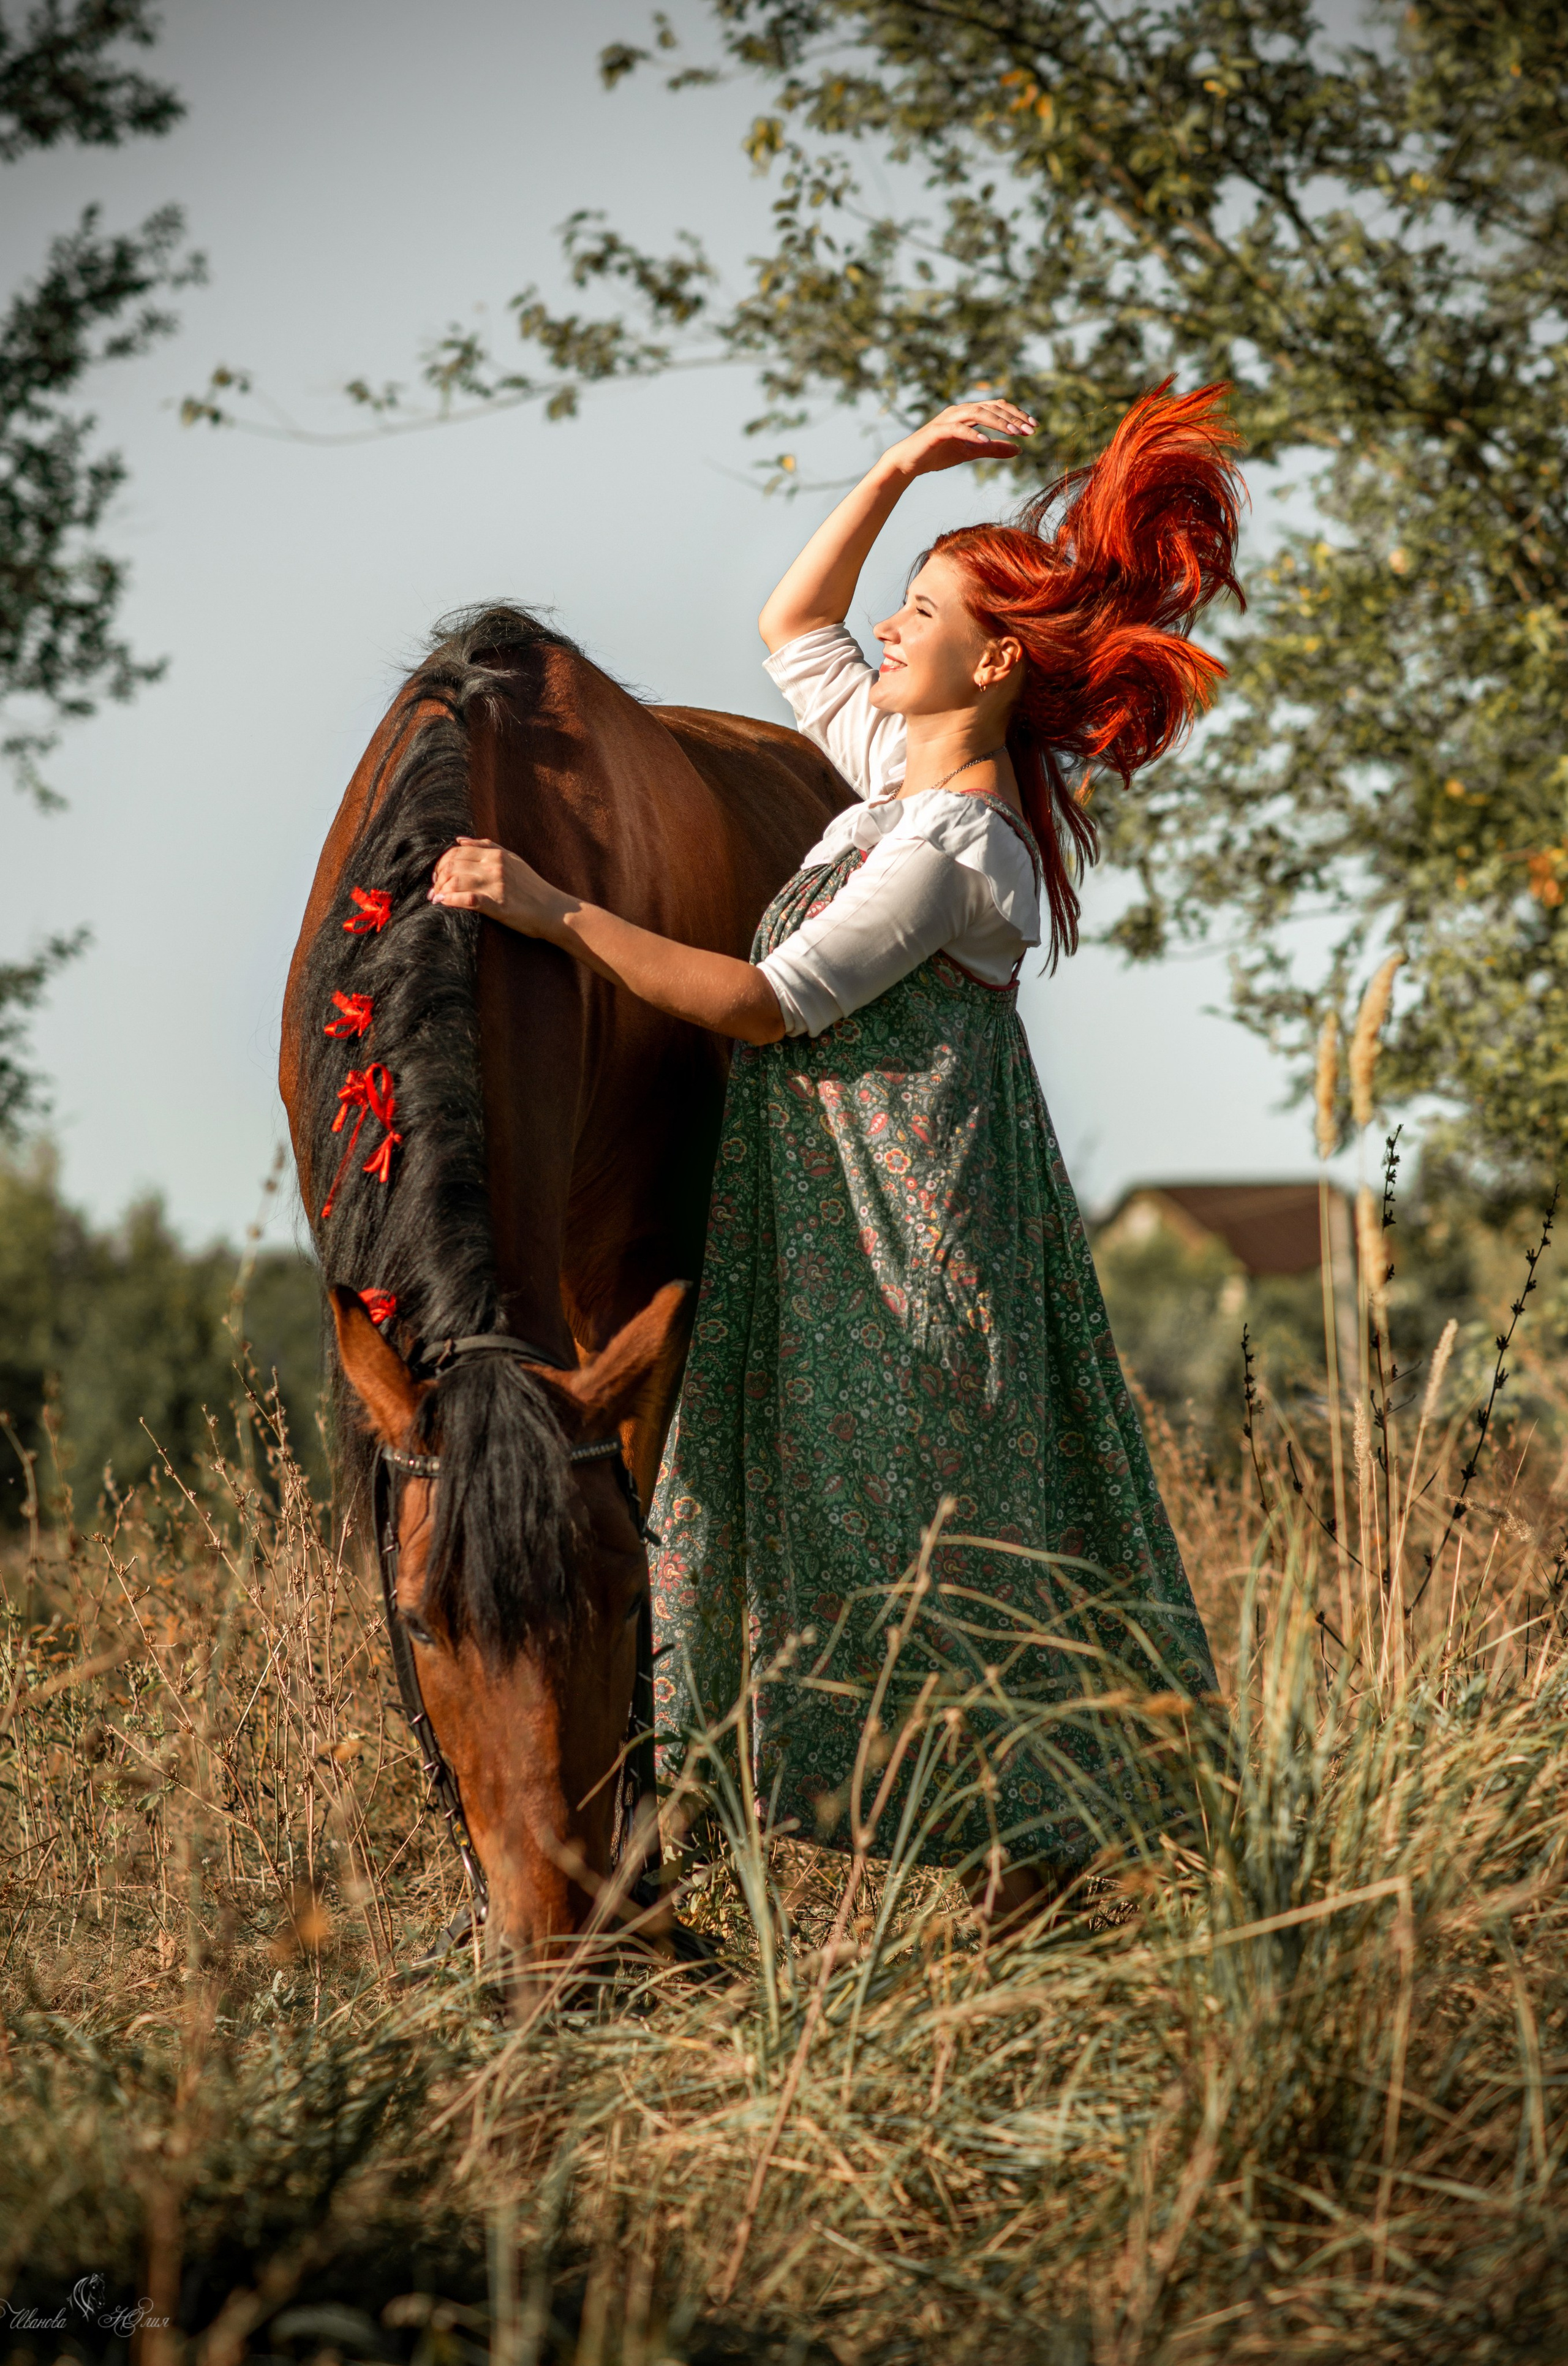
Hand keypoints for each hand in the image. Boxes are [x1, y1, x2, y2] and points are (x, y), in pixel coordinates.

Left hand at [428, 836, 570, 937]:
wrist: (554, 910)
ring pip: (456, 881)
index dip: (441, 863)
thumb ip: (487, 847)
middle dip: (437, 877)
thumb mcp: (513, 859)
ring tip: (436, 898)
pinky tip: (443, 903)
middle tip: (434, 888)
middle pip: (452, 865)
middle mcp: (495, 867)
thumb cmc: (532, 887)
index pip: (456, 852)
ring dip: (440, 890)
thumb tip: (459, 840)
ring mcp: (496, 886)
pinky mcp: (498, 906)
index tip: (438, 875)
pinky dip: (451, 900)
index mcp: (496, 855)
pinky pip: (468, 900)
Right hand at [881, 398, 1035, 479]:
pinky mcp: (937, 431)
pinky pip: (957, 429)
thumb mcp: (971, 452)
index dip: (1018, 415)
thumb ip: (994, 449)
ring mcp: (948, 419)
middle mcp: (960, 410)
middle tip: (1031, 430)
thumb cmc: (938, 454)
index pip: (998, 408)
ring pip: (977, 413)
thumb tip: (1019, 450)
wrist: (909, 462)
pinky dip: (972, 433)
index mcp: (969, 413)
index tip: (1035, 427)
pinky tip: (986, 441)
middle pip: (991, 407)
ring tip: (1015, 433)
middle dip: (1013, 418)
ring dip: (998, 422)